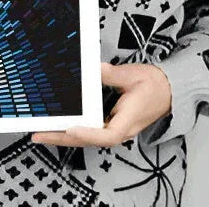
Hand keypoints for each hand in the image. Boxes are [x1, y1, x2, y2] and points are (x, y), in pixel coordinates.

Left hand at [30, 61, 171, 147]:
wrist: (169, 90)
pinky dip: (74, 130)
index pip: (107, 135)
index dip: (88, 133)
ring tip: (43, 132)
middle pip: (90, 140)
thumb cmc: (154, 85)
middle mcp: (121, 129)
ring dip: (65, 136)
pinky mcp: (113, 124)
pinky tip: (61, 126)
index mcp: (128, 120)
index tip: (70, 128)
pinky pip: (91, 131)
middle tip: (39, 134)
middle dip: (63, 138)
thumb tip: (93, 68)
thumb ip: (111, 74)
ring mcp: (116, 129)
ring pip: (88, 138)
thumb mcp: (132, 75)